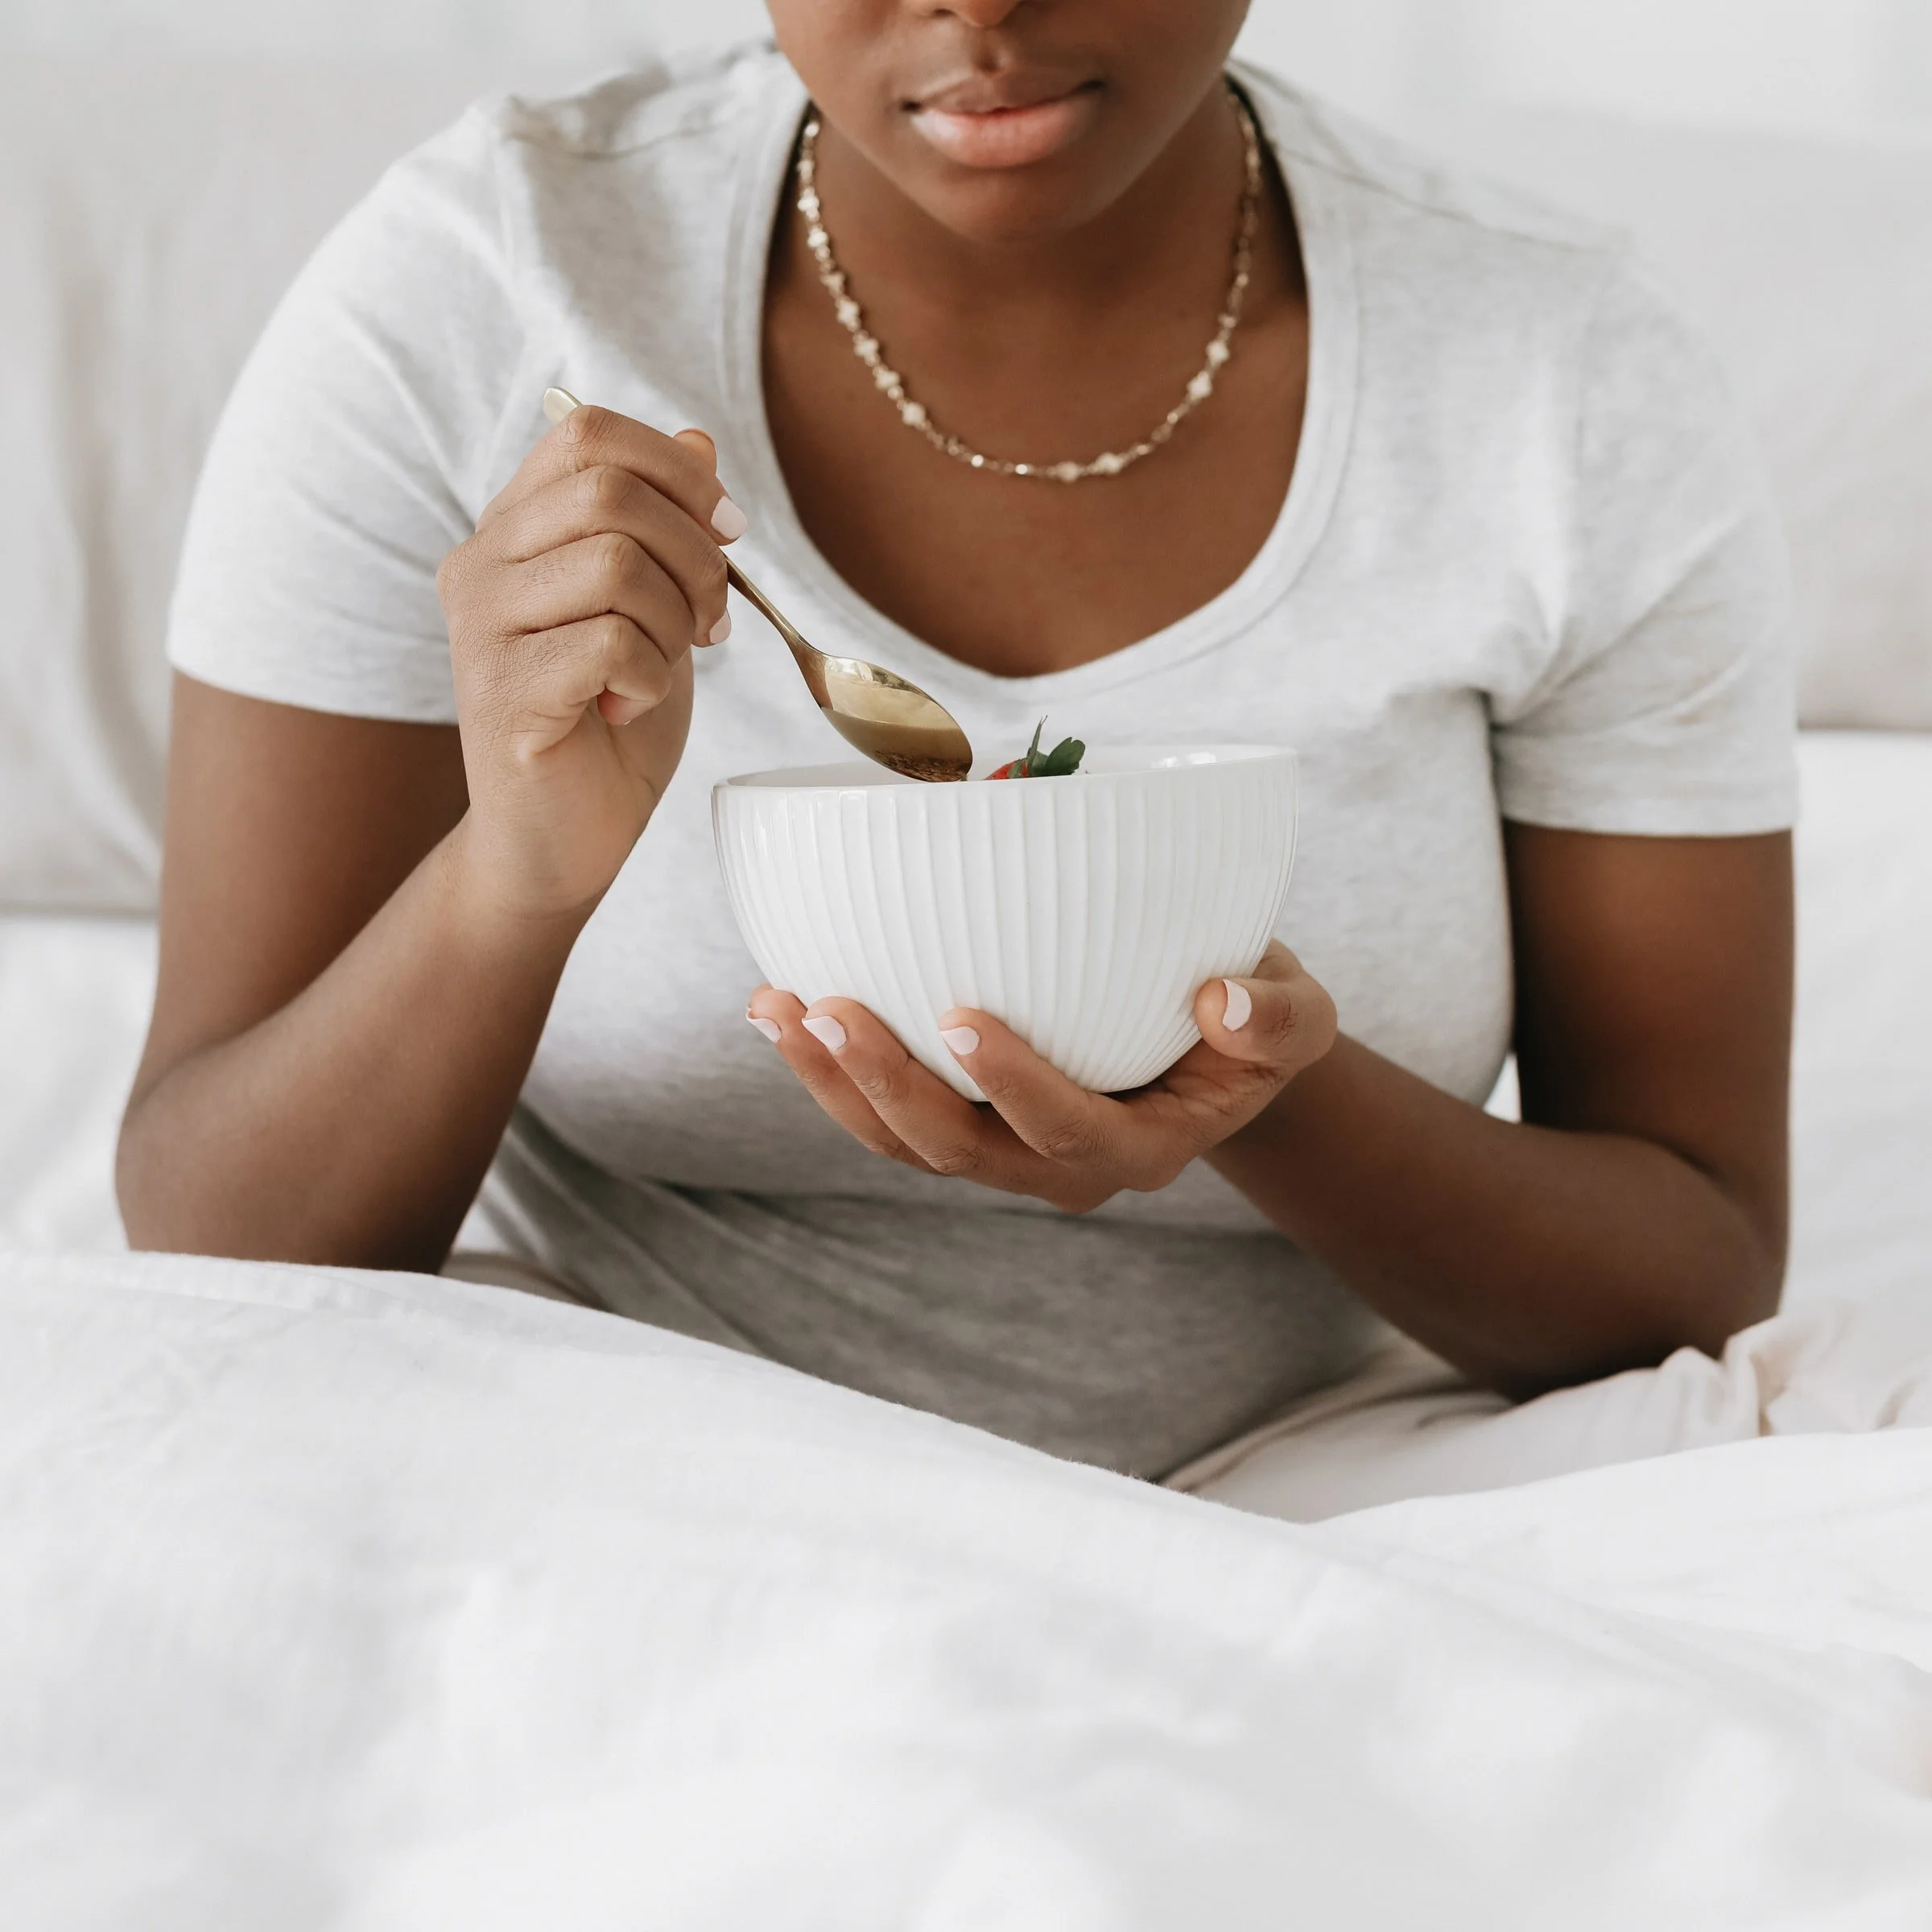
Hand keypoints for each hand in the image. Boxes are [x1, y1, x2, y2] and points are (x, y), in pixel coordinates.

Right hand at [436, 405, 747, 919]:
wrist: (562, 840)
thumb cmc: (608, 725)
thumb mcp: (654, 609)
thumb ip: (666, 527)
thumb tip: (699, 439)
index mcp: (512, 529)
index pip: (587, 433)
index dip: (677, 470)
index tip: (726, 532)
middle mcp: (479, 564)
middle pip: (608, 491)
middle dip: (693, 554)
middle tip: (709, 621)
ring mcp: (481, 627)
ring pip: (616, 564)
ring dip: (674, 623)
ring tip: (661, 669)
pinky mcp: (501, 693)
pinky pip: (611, 642)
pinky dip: (651, 677)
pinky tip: (629, 706)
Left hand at [748, 942, 1336, 1213]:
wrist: (1214, 1036)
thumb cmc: (1251, 1018)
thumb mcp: (1297, 1015)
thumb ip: (1277, 1019)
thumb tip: (1222, 1003)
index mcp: (1139, 1150)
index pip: (1068, 1134)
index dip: (1013, 1086)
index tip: (959, 1017)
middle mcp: (1057, 1168)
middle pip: (959, 1150)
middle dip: (886, 1085)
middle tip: (828, 1006)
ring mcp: (1001, 1150)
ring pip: (903, 1140)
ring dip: (833, 1080)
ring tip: (775, 1007)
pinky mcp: (962, 1117)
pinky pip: (885, 1113)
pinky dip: (830, 1067)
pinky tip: (780, 1009)